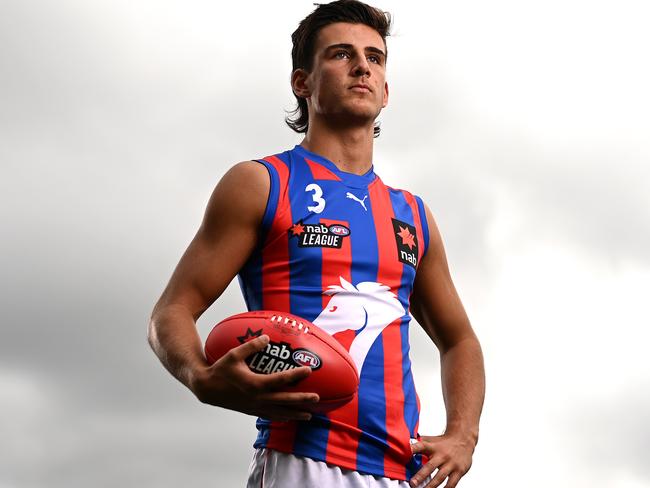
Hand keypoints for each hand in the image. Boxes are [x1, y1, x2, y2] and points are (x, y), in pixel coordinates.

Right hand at [190, 334, 318, 420]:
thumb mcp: (234, 354)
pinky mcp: (251, 411)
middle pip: (285, 400)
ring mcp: (255, 407)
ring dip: (295, 414)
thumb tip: (267, 338)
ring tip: (309, 415)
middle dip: (302, 400)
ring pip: (279, 413)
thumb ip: (251, 346)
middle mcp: (257, 398)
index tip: (309, 370)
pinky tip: (289, 418)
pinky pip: (270, 416)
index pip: (281, 379)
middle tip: (317, 399)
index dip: (296, 375)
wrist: (206, 389)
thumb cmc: (219, 369)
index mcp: (255, 384)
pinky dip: (281, 417)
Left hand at [409, 433, 474, 487]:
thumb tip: (403, 446)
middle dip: (420, 476)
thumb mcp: (431, 440)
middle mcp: (441, 455)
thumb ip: (418, 444)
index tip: (405, 452)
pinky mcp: (459, 471)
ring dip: (431, 486)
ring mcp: (451, 463)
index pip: (420, 446)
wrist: (463, 439)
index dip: (412, 449)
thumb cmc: (443, 442)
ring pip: (440, 477)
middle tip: (412, 484)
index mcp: (432, 447)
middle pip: (430, 466)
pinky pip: (451, 483)